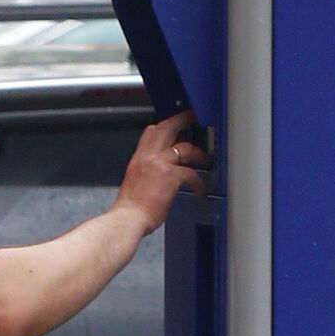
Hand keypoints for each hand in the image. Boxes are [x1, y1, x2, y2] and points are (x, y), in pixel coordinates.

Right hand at [114, 111, 208, 234]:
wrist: (128, 218)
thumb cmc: (130, 207)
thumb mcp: (135, 181)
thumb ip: (147, 172)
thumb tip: (159, 174)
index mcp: (139, 158)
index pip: (151, 132)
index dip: (165, 125)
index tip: (174, 123)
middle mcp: (148, 156)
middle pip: (167, 128)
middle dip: (183, 120)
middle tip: (193, 118)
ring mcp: (160, 164)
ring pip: (186, 147)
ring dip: (200, 153)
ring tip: (206, 160)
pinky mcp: (171, 177)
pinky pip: (192, 174)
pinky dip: (199, 183)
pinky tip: (201, 191)